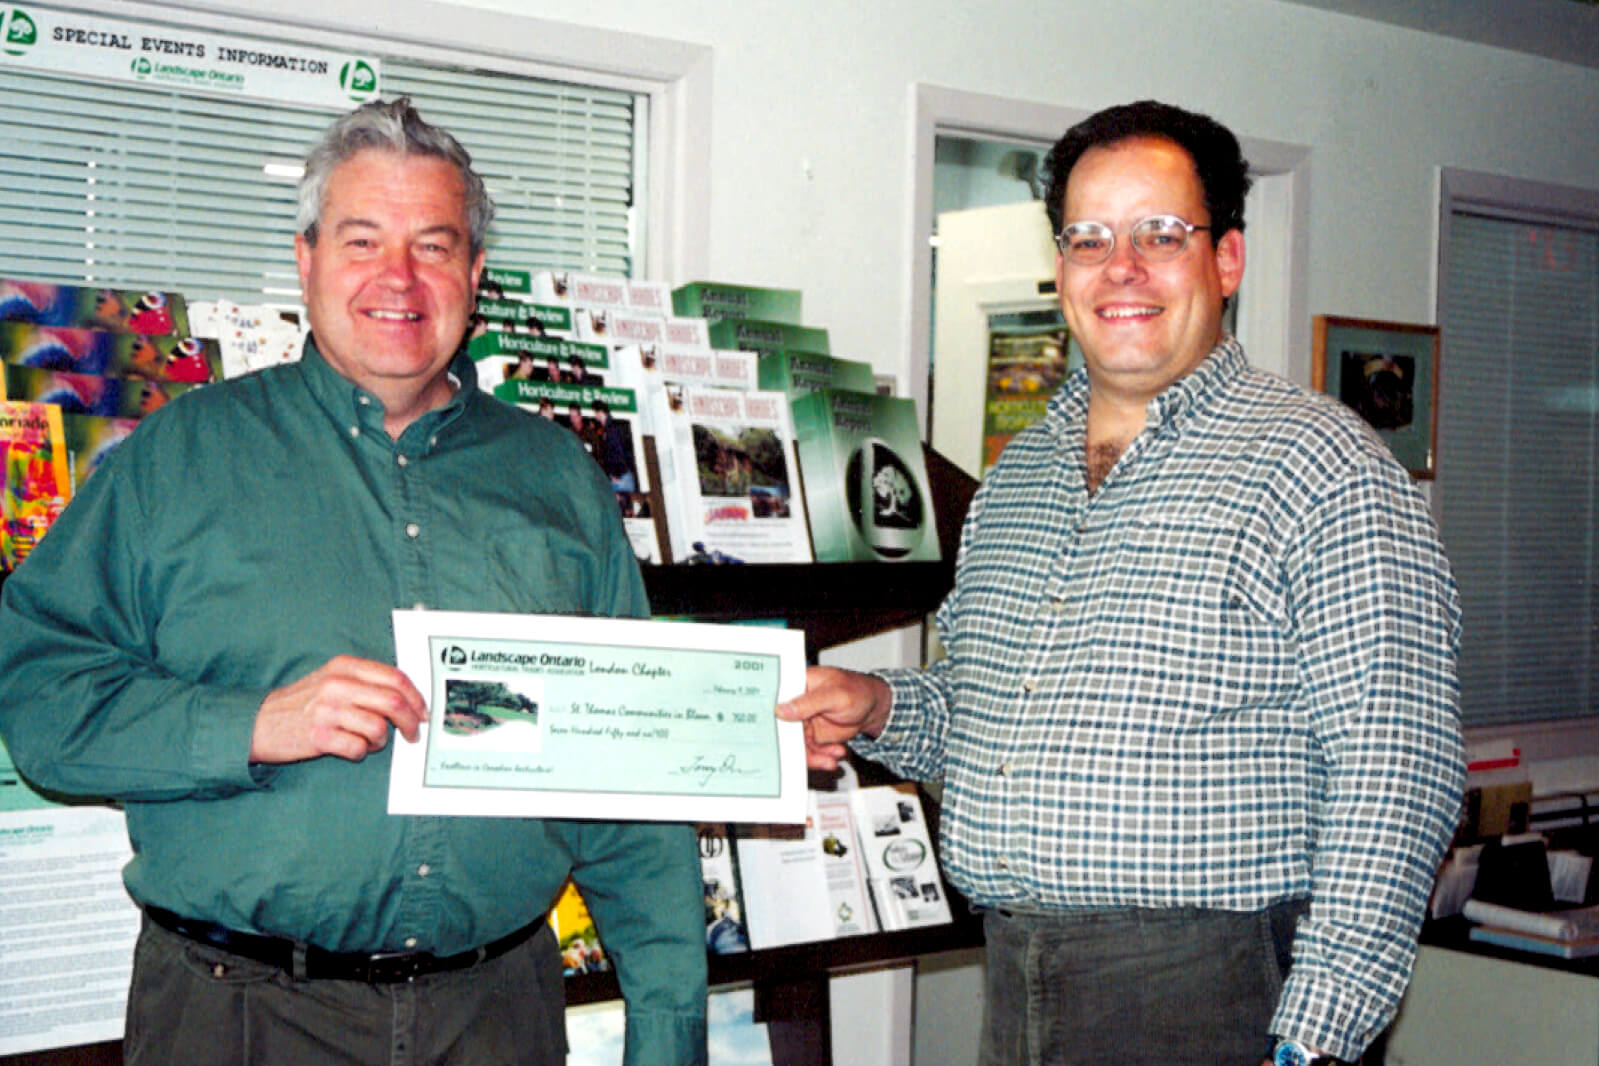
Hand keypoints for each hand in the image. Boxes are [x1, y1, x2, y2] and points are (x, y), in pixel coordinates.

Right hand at [251, 655, 426, 763]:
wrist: (259, 723)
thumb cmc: (304, 703)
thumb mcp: (333, 679)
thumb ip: (367, 683)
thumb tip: (409, 699)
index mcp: (345, 666)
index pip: (395, 678)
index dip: (417, 697)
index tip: (424, 712)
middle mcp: (337, 684)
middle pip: (394, 702)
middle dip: (411, 722)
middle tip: (413, 734)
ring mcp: (326, 710)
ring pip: (378, 728)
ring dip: (380, 741)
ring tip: (368, 741)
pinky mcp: (318, 737)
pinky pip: (358, 749)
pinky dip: (360, 753)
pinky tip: (350, 748)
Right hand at [776, 665, 892, 770]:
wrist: (873, 708)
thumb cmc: (857, 690)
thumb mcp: (834, 695)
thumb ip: (808, 702)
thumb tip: (781, 709)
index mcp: (797, 684)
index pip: (774, 698)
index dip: (767, 714)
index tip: (767, 732)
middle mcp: (796, 704)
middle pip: (782, 727)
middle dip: (789, 745)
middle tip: (803, 755)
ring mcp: (803, 722)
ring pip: (796, 744)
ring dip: (812, 756)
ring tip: (829, 760)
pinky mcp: (812, 736)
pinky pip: (809, 752)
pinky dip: (822, 757)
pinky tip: (836, 754)